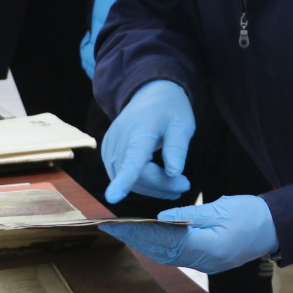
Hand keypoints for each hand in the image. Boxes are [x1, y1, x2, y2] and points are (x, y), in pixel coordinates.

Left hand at [99, 195, 277, 273]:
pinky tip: (149, 238)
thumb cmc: (252, 214)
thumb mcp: (221, 209)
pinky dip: (161, 247)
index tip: (120, 224)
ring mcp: (207, 264)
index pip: (166, 240)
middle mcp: (205, 261)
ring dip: (146, 245)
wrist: (277, 228)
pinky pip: (179, 256)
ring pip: (168, 256)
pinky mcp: (209, 261)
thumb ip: (191, 216)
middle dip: (136, 240)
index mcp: (209, 247)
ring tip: (125, 232)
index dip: (141, 233)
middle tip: (112, 228)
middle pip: (163, 252)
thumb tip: (162, 219)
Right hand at [103, 80, 194, 203]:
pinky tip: (159, 177)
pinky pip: (122, 175)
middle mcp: (119, 139)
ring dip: (152, 187)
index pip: (132, 159)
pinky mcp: (108, 153)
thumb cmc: (169, 110)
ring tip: (176, 185)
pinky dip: (141, 181)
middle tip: (184, 185)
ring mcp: (110, 147)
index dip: (124, 180)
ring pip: (128, 179)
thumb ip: (177, 148)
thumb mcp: (182, 125)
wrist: (149, 94)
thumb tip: (174, 173)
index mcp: (140, 131)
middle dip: (161, 185)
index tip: (113, 197)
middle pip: (136, 176)